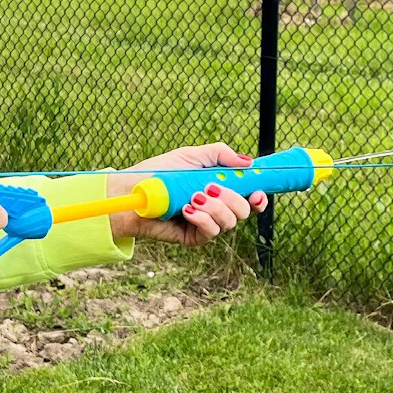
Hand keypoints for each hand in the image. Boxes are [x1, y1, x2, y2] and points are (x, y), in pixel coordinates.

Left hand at [105, 142, 265, 247]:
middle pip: (244, 211)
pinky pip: (212, 232)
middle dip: (233, 199)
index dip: (258, 197)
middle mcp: (215, 207)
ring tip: (193, 197)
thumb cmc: (159, 173)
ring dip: (215, 207)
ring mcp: (205, 224)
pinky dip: (203, 219)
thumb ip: (221, 154)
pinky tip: (187, 210)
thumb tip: (248, 162)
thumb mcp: (192, 155)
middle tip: (212, 187)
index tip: (257, 193)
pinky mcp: (193, 238)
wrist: (133, 192)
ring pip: (231, 223)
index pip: (248, 196)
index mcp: (219, 188)